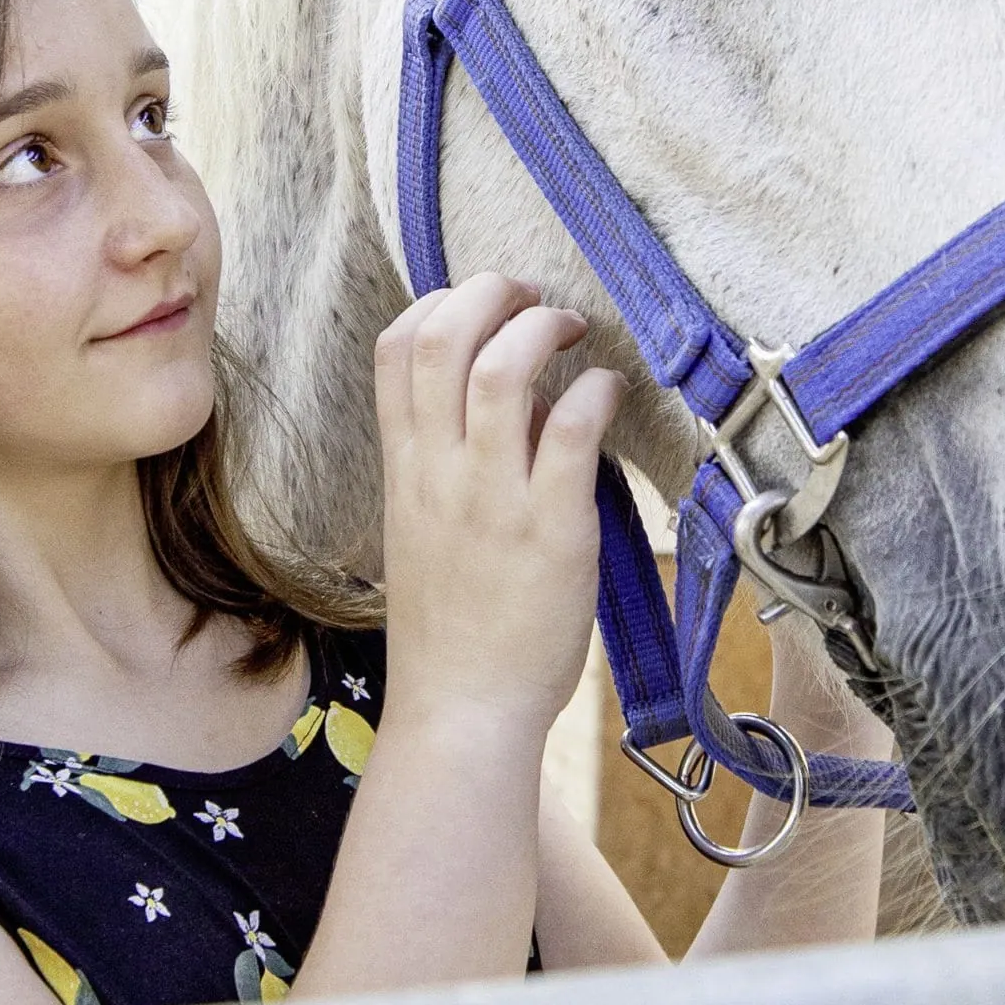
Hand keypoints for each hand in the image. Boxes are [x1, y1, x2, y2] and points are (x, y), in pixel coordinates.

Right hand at [374, 274, 621, 739]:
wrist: (462, 711)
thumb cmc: (452, 628)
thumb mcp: (426, 529)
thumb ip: (453, 463)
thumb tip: (509, 403)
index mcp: (404, 468)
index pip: (396, 349)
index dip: (440, 303)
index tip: (484, 307)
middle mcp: (439, 471)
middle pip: (444, 337)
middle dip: (492, 293)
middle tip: (533, 298)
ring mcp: (492, 498)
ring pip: (501, 369)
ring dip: (543, 328)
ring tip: (574, 330)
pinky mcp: (551, 528)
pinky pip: (569, 429)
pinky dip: (594, 391)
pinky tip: (608, 391)